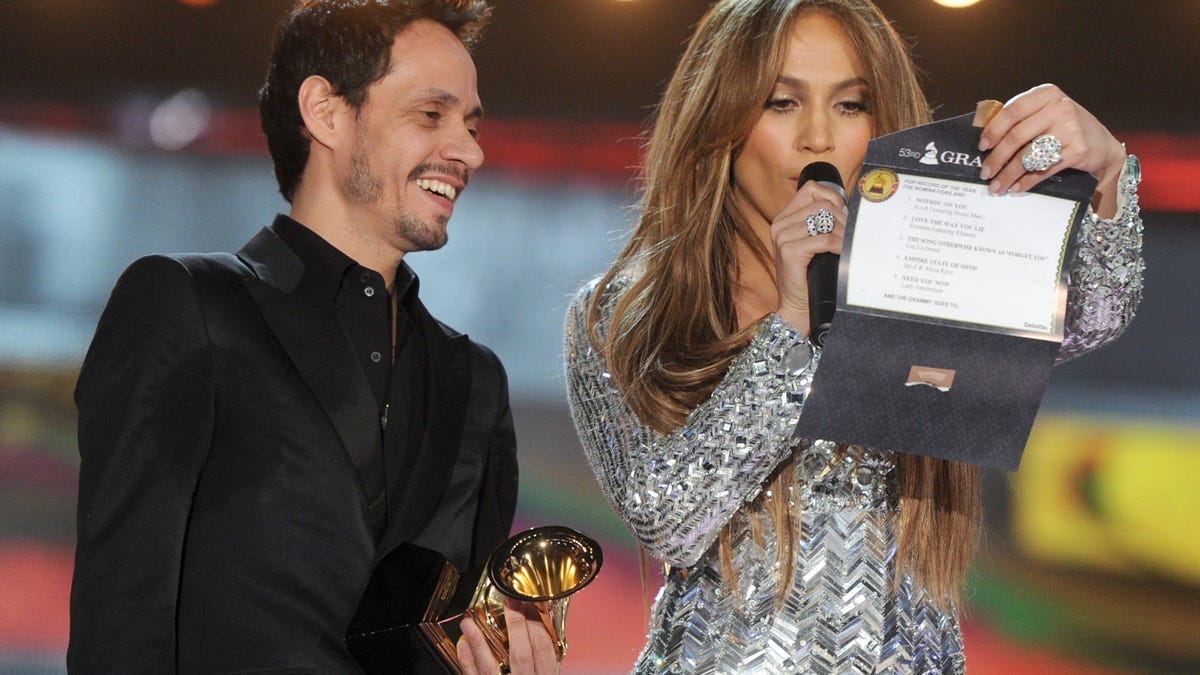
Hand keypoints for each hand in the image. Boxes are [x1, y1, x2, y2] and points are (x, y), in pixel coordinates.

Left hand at [456, 599, 559, 674]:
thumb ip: (546, 662)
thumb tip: (544, 628)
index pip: (543, 649)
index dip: (536, 623)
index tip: (529, 603)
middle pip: (521, 653)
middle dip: (515, 624)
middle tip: (508, 601)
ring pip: (492, 668)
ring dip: (480, 642)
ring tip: (470, 622)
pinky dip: (466, 662)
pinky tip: (462, 645)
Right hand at [770, 179, 846, 333]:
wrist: (799, 305)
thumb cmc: (810, 275)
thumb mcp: (812, 243)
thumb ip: (821, 223)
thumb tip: (848, 206)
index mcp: (784, 218)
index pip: (812, 189)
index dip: (833, 198)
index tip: (843, 215)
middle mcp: (780, 225)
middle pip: (822, 205)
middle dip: (842, 218)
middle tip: (851, 235)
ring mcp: (782, 238)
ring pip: (824, 220)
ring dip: (842, 232)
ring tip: (848, 245)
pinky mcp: (789, 252)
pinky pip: (823, 239)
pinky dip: (838, 245)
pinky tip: (842, 253)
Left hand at [978, 83, 1126, 217]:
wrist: (1103, 146)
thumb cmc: (1067, 129)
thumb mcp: (1048, 114)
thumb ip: (1023, 119)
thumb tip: (986, 141)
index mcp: (1047, 94)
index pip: (1013, 111)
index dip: (994, 130)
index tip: (982, 146)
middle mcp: (1060, 108)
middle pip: (1017, 136)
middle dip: (997, 158)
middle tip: (986, 172)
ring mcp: (1071, 128)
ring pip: (1028, 155)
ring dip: (1008, 174)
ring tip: (997, 186)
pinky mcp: (1077, 151)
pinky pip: (1043, 169)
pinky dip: (1026, 181)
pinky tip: (1016, 187)